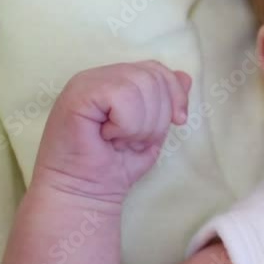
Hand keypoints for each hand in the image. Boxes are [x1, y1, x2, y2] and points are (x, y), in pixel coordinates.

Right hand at [32, 60, 191, 203]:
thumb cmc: (114, 166)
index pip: (156, 70)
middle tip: (134, 141)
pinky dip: (125, 124)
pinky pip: (122, 96)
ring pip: (140, 85)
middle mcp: (99, 76)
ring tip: (120, 141)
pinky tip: (108, 136)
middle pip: (152, 76)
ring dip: (140, 124)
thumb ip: (166, 102)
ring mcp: (86, 82)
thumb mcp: (152, 129)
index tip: (178, 122)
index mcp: (115, 80)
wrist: (85, 193)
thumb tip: (185, 76)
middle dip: (157, 116)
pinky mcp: (78, 94)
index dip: (175, 95)